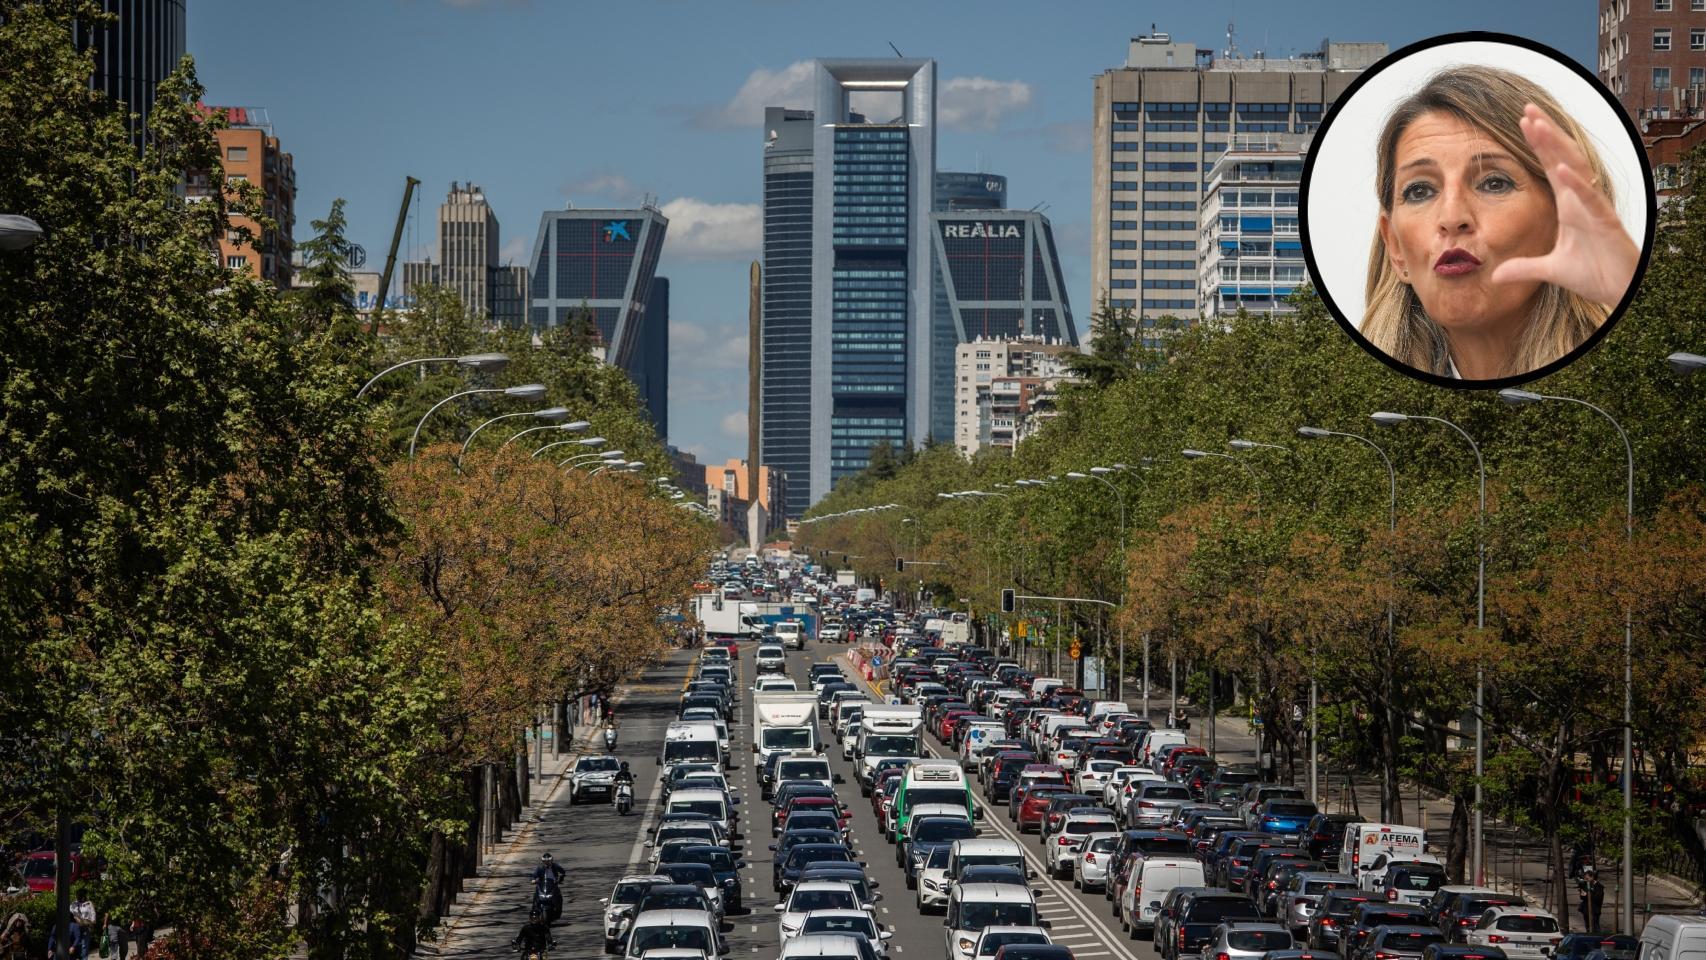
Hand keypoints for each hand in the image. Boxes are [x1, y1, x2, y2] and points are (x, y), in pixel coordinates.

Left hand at [1490, 104, 1638, 306]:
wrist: (1620, 291)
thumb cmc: (1594, 274)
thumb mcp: (1550, 270)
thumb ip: (1524, 268)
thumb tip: (1497, 275)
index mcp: (1568, 205)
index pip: (1550, 166)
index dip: (1538, 144)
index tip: (1523, 121)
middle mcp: (1579, 200)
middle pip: (1561, 158)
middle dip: (1545, 134)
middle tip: (1527, 109)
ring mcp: (1593, 208)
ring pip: (1575, 169)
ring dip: (1556, 147)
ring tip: (1539, 125)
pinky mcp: (1604, 222)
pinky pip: (1589, 199)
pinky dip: (1576, 184)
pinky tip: (1562, 169)